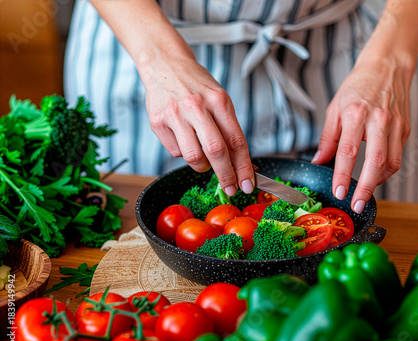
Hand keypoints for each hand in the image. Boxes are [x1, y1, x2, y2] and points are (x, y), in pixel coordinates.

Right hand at [141, 50, 254, 195]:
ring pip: (193, 157)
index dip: (244, 166)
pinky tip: (183, 138)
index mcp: (218, 100)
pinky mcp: (157, 121)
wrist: (164, 63)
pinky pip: (175, 151)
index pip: (236, 140)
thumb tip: (239, 164)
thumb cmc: (196, 86)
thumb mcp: (219, 99)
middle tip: (231, 188)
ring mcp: (175, 114)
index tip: (247, 184)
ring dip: (202, 166)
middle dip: (226, 175)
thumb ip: (228, 129)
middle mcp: (196, 106)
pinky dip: (183, 152)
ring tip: (203, 159)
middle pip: (216, 151)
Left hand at [312, 54, 411, 212]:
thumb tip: (318, 160)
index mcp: (356, 114)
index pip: (348, 152)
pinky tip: (376, 174)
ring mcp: (395, 124)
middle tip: (357, 205)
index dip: (342, 175)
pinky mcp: (405, 128)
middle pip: (375, 161)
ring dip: (377, 182)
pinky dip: (387, 170)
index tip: (339, 192)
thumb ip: (327, 138)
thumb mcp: (335, 108)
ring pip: (391, 162)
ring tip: (365, 192)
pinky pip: (398, 156)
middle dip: (366, 188)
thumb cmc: (359, 85)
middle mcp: (378, 120)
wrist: (387, 66)